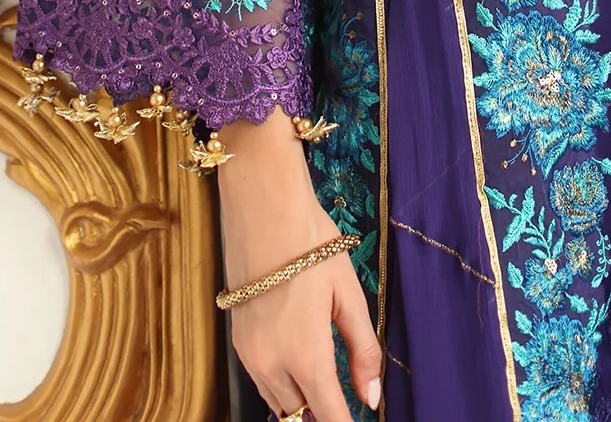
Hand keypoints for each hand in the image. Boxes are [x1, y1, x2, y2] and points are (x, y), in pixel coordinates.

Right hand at [217, 110, 382, 420]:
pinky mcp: (238, 344)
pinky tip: (301, 369)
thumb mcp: (349, 294)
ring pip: (279, 405)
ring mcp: (250, 357)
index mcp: (305, 355)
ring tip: (328, 389)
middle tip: (347, 399)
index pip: (330, 416)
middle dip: (325, 415)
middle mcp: (272, 365)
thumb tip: (372, 397)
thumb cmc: (311, 246)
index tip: (361, 421)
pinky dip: (283, 388)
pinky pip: (263, 385)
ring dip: (302, 405)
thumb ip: (363, 350)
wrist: (262, 210)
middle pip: (301, 417)